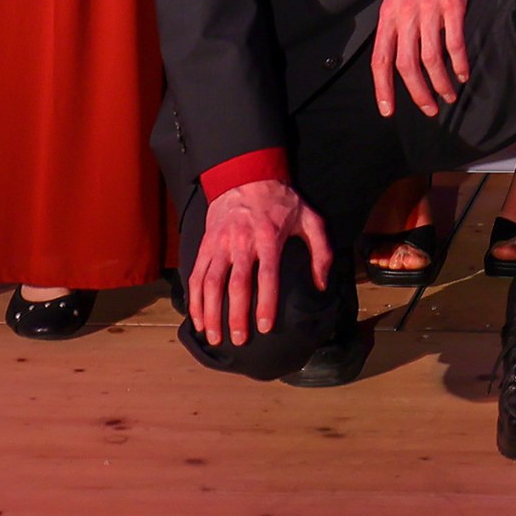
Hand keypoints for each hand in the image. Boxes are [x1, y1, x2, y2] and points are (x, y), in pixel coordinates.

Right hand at [187, 177, 329, 349]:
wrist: (246, 175)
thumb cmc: (282, 202)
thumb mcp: (310, 219)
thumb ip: (321, 251)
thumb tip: (321, 284)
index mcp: (269, 238)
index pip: (267, 277)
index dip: (265, 304)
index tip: (264, 327)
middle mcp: (241, 243)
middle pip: (235, 285)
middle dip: (235, 316)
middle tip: (239, 340)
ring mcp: (220, 244)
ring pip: (210, 283)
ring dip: (210, 313)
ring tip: (214, 336)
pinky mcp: (206, 244)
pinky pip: (195, 275)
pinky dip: (193, 299)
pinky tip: (197, 318)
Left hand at [372, 0, 483, 117]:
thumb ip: (396, 22)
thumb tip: (394, 55)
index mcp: (389, 14)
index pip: (380, 59)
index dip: (383, 88)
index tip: (388, 111)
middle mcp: (405, 14)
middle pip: (406, 64)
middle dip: (417, 93)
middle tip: (429, 109)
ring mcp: (429, 9)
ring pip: (432, 58)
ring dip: (441, 83)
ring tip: (449, 95)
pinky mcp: (452, 4)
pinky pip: (455, 42)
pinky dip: (459, 62)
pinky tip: (464, 73)